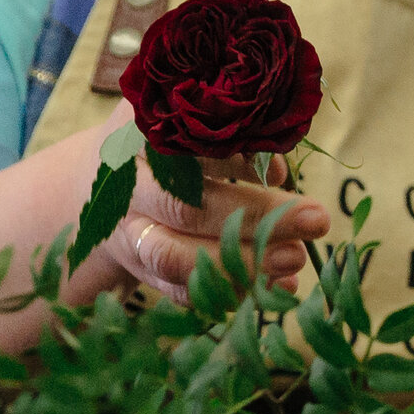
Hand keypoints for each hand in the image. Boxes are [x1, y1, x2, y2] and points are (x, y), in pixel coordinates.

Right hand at [99, 150, 330, 304]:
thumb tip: (277, 168)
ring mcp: (125, 232)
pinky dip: (229, 292)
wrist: (96, 182)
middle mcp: (125, 187)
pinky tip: (278, 287)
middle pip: (185, 208)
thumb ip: (232, 137)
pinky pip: (179, 289)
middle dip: (255, 218)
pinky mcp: (137, 268)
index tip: (283, 172)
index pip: (186, 149)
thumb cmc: (164, 141)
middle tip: (317, 221)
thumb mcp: (187, 121)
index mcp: (137, 136)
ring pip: (175, 257)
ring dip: (241, 265)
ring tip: (297, 260)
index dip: (238, 162)